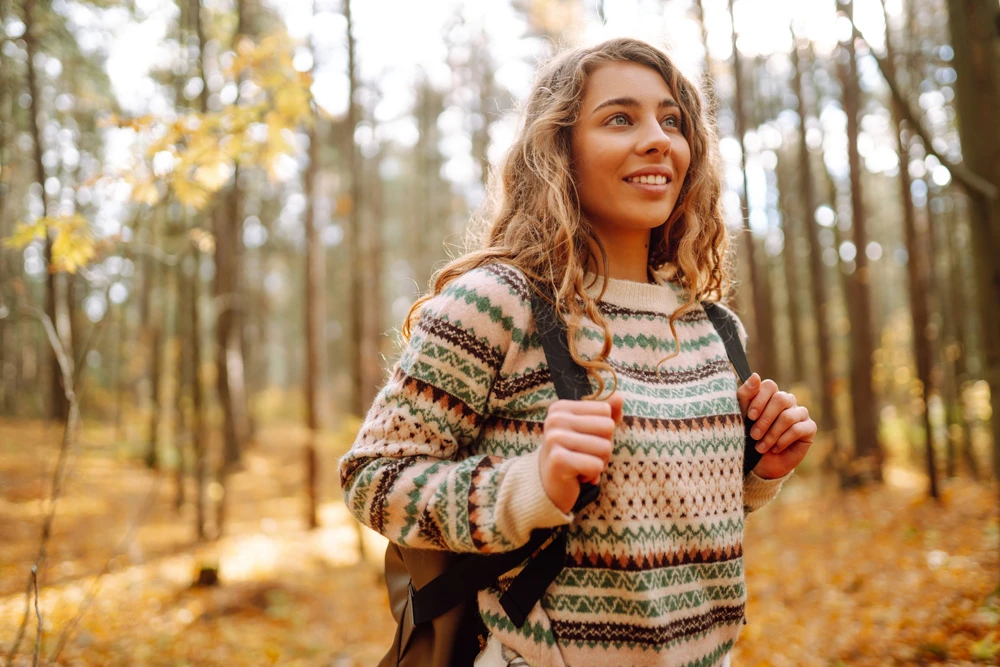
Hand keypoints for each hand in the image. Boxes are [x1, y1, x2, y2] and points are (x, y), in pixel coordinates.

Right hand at [539, 392, 624, 513]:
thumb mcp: (590, 431)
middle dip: (604, 447)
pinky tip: (577, 476)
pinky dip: (592, 475)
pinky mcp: (558, 460)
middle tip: (585, 456)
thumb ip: (605, 414)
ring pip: (605, 448)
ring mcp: (554, 439)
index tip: (585, 441)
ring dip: (599, 463)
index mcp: (561, 408)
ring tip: (581, 466)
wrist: (548, 485)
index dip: (604, 430)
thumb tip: (620, 397)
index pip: (606, 411)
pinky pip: (596, 466)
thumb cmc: (573, 455)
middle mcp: (555, 419)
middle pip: (607, 427)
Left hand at [737, 374, 815, 479]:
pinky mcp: (809, 428)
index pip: (769, 386)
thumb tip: (755, 376)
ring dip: (772, 434)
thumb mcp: (742, 416)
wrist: (760, 463)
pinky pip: (798, 429)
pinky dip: (783, 441)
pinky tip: (775, 449)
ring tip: (761, 447)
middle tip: (754, 435)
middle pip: (780, 399)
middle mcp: (787, 400)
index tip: (750, 416)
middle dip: (765, 420)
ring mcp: (800, 413)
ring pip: (788, 416)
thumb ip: (746, 396)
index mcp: (771, 394)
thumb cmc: (749, 436)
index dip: (759, 400)